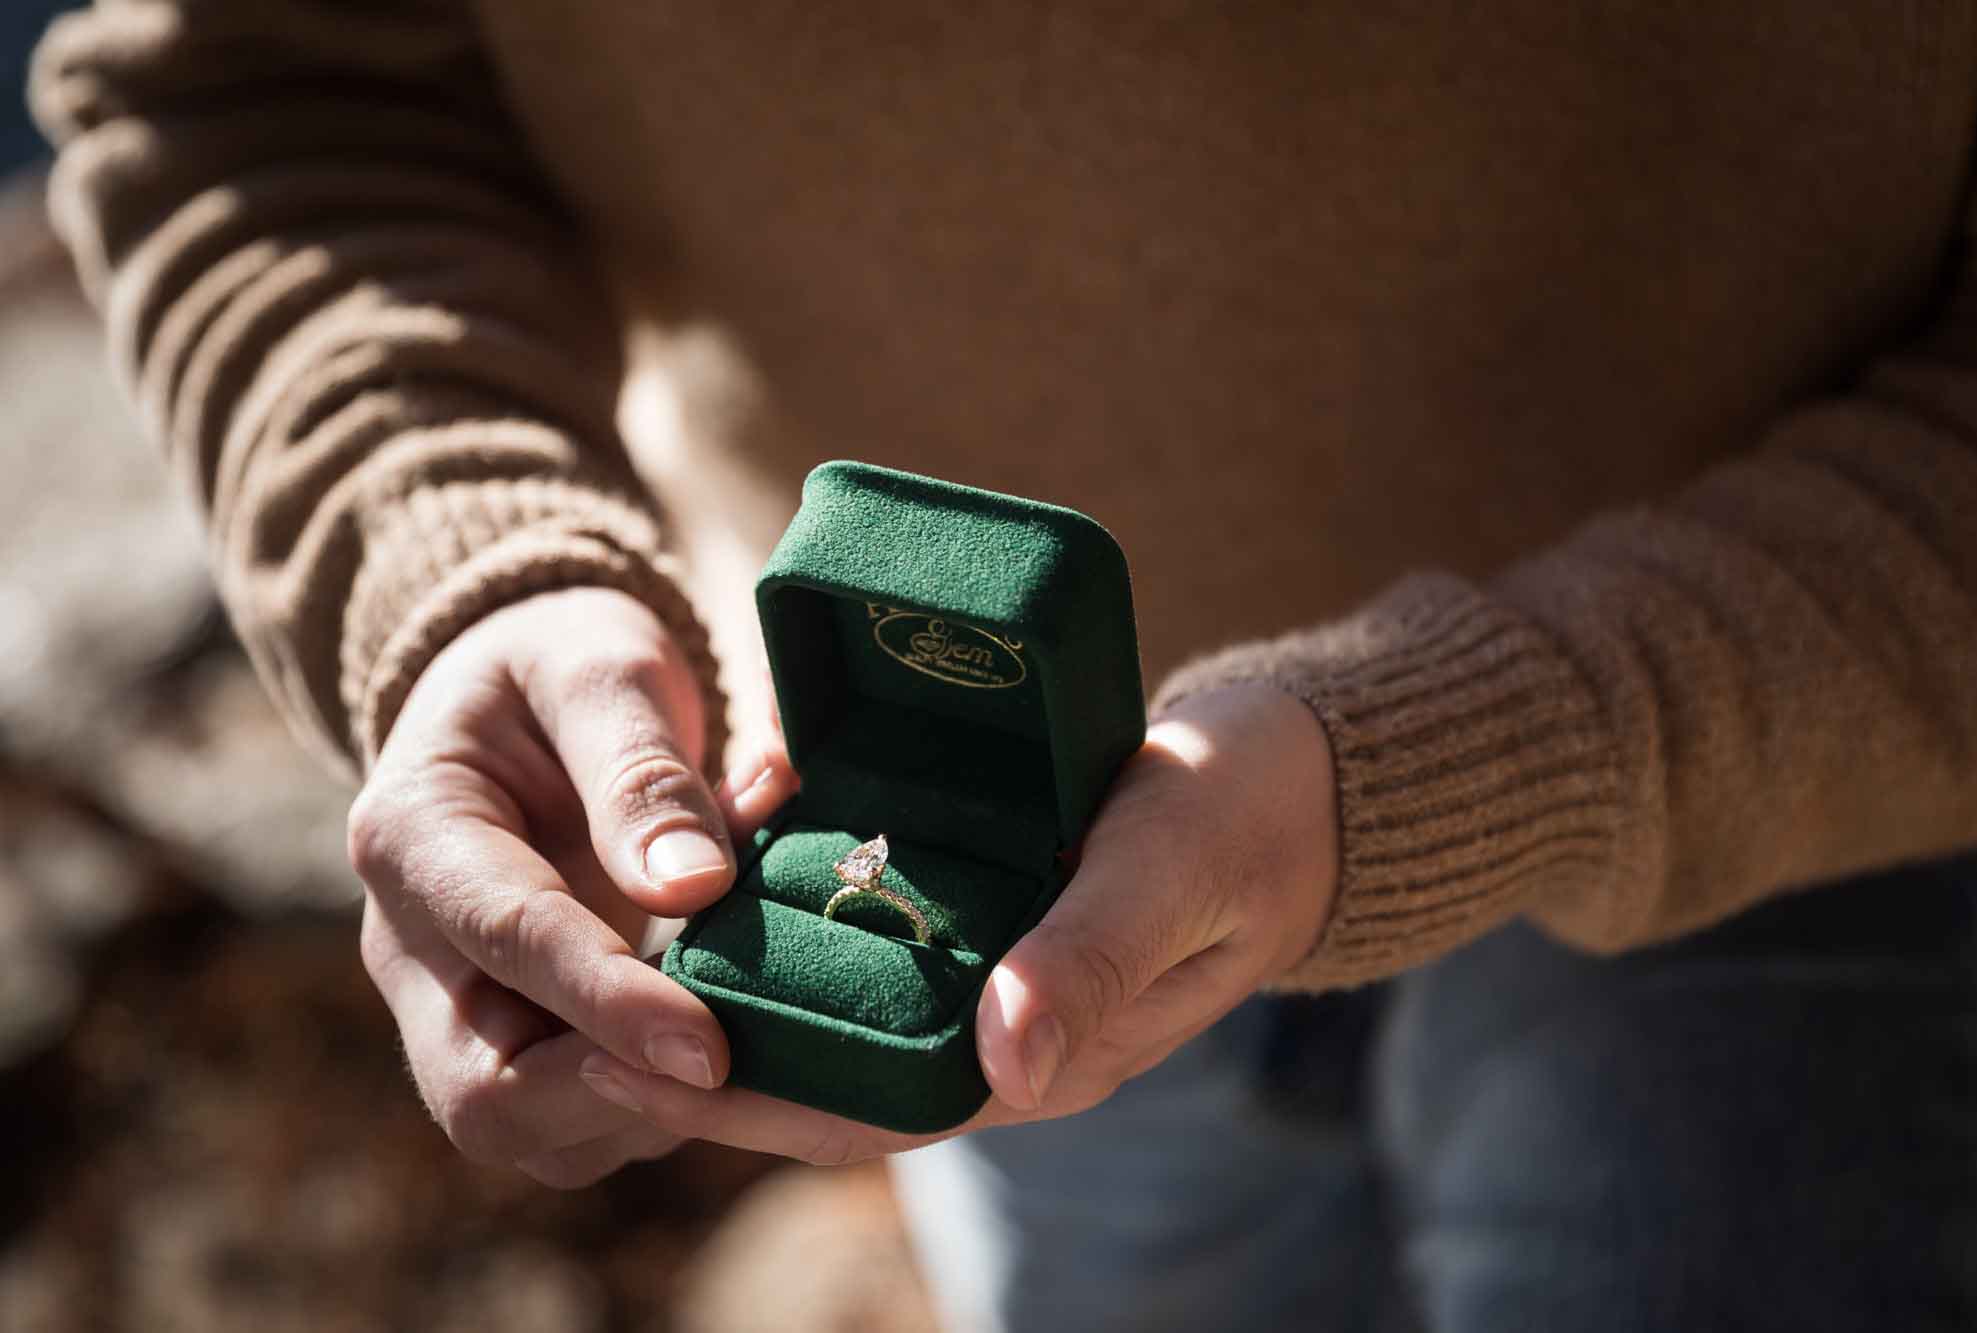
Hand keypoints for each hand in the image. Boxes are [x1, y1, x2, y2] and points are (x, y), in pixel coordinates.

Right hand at [345, 585, 794, 1186]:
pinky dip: (690, 1103)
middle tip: (771, 1084)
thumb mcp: (597, 667)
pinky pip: (599, 1116)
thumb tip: (693, 887)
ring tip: (800, 1071)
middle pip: (489, 1091)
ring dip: (674, 1115)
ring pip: (547, 1131)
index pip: (505, 942)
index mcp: (412, 837)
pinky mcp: (531, 1048)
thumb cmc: (560, 666)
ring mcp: (466, 1015)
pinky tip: (783, 1058)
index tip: (707, 1048)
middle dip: (631, 1098)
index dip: (607, 1004)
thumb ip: (638, 768)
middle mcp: (417, 952)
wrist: (526, 697)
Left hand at [572, 683, 1338, 1161]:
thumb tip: (1005, 1063)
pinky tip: (732, 829)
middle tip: (585, 1008)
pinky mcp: (979, 900)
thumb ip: (1095, 958)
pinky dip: (797, 876)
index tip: (635, 1070)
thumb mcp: (1174, 872)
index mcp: (1039, 1052)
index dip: (749, 1101)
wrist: (1292, 771)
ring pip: (835, 987)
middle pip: (828, 1060)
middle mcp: (993, 1024)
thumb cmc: (1244, 820)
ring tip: (627, 931)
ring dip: (742, 963)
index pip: (867, 1108)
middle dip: (711, 1046)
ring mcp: (983, 964)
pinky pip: (868, 910)